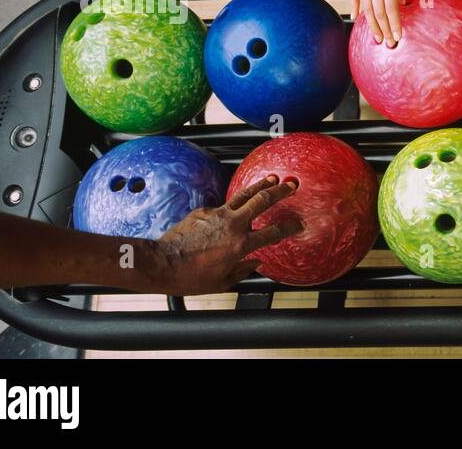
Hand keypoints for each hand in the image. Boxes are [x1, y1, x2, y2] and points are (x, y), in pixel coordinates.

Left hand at [141, 175, 303, 294]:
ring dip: (259, 186)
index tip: (299, 224)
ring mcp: (217, 215)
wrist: (162, 264)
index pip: (273, 232)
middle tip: (291, 185)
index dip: (290, 227)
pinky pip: (221, 208)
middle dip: (279, 191)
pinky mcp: (203, 211)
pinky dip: (228, 210)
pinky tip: (228, 216)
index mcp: (241, 245)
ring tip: (271, 179)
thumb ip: (243, 270)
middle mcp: (232, 225)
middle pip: (262, 201)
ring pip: (243, 195)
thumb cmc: (191, 277)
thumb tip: (255, 263)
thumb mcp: (223, 281)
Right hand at [350, 0, 411, 47]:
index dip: (395, 25)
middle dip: (385, 30)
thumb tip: (402, 4)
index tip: (399, 37)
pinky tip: (356, 18)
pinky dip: (355, 8)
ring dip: (372, 25)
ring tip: (376, 38)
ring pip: (366, 8)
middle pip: (379, 13)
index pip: (392, 9)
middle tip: (389, 44)